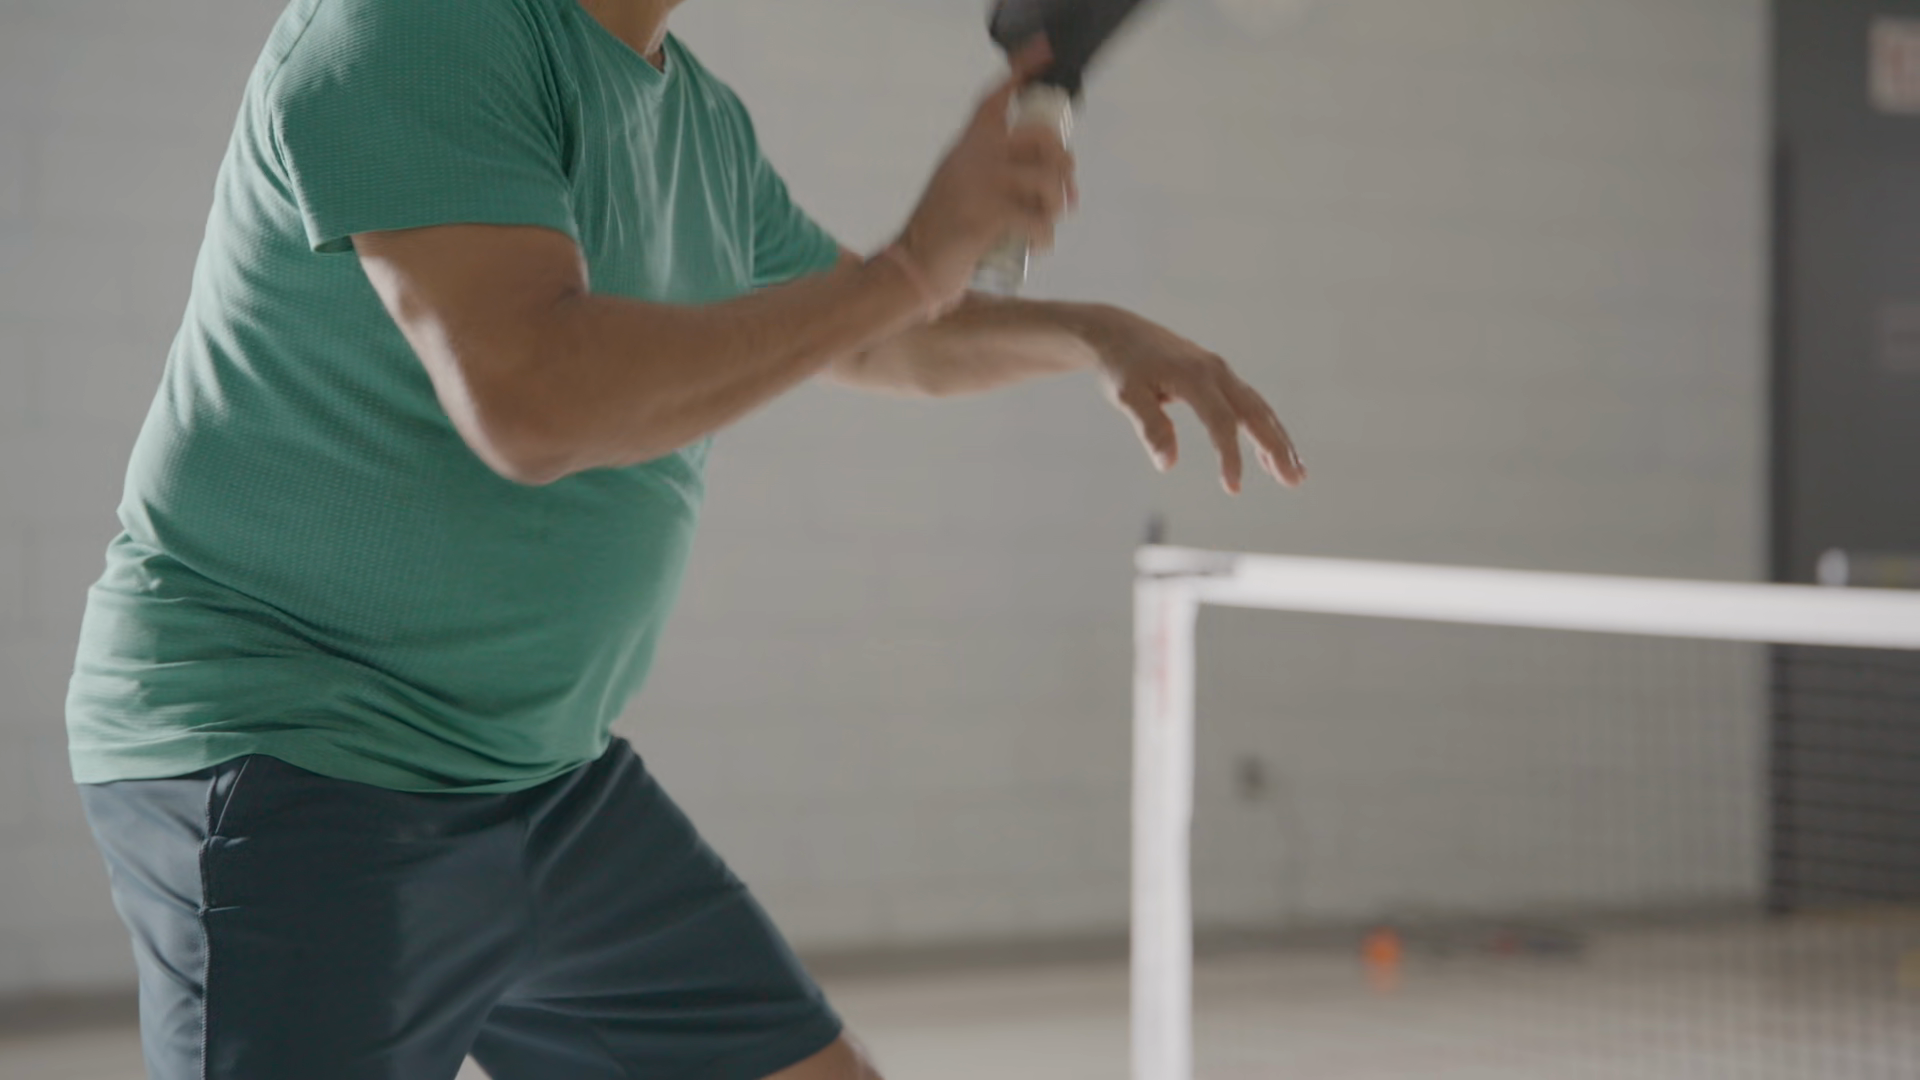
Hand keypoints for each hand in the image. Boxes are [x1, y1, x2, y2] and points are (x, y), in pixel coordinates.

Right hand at [894, 41, 1078, 305]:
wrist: (914, 266)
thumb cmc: (942, 234)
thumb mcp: (960, 187)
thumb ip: (991, 172)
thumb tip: (1052, 176)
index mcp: (967, 145)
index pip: (995, 99)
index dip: (1021, 71)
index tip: (1043, 52)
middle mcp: (975, 155)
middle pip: (1043, 139)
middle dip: (1065, 168)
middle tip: (1067, 197)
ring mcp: (983, 182)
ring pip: (1050, 181)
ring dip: (1058, 208)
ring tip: (1046, 225)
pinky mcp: (990, 214)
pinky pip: (1041, 221)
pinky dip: (1046, 238)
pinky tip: (1036, 247)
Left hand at [1089, 309, 1305, 493]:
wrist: (1118, 333)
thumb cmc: (1120, 366)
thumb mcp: (1127, 396)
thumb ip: (1150, 427)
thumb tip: (1168, 464)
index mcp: (1194, 376)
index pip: (1221, 421)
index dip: (1230, 456)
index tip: (1233, 488)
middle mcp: (1215, 371)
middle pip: (1255, 413)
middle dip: (1276, 447)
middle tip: (1294, 480)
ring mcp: (1220, 372)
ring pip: (1258, 409)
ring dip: (1277, 441)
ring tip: (1294, 474)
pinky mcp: (1218, 377)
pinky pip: (1248, 405)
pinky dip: (1263, 429)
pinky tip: (1269, 457)